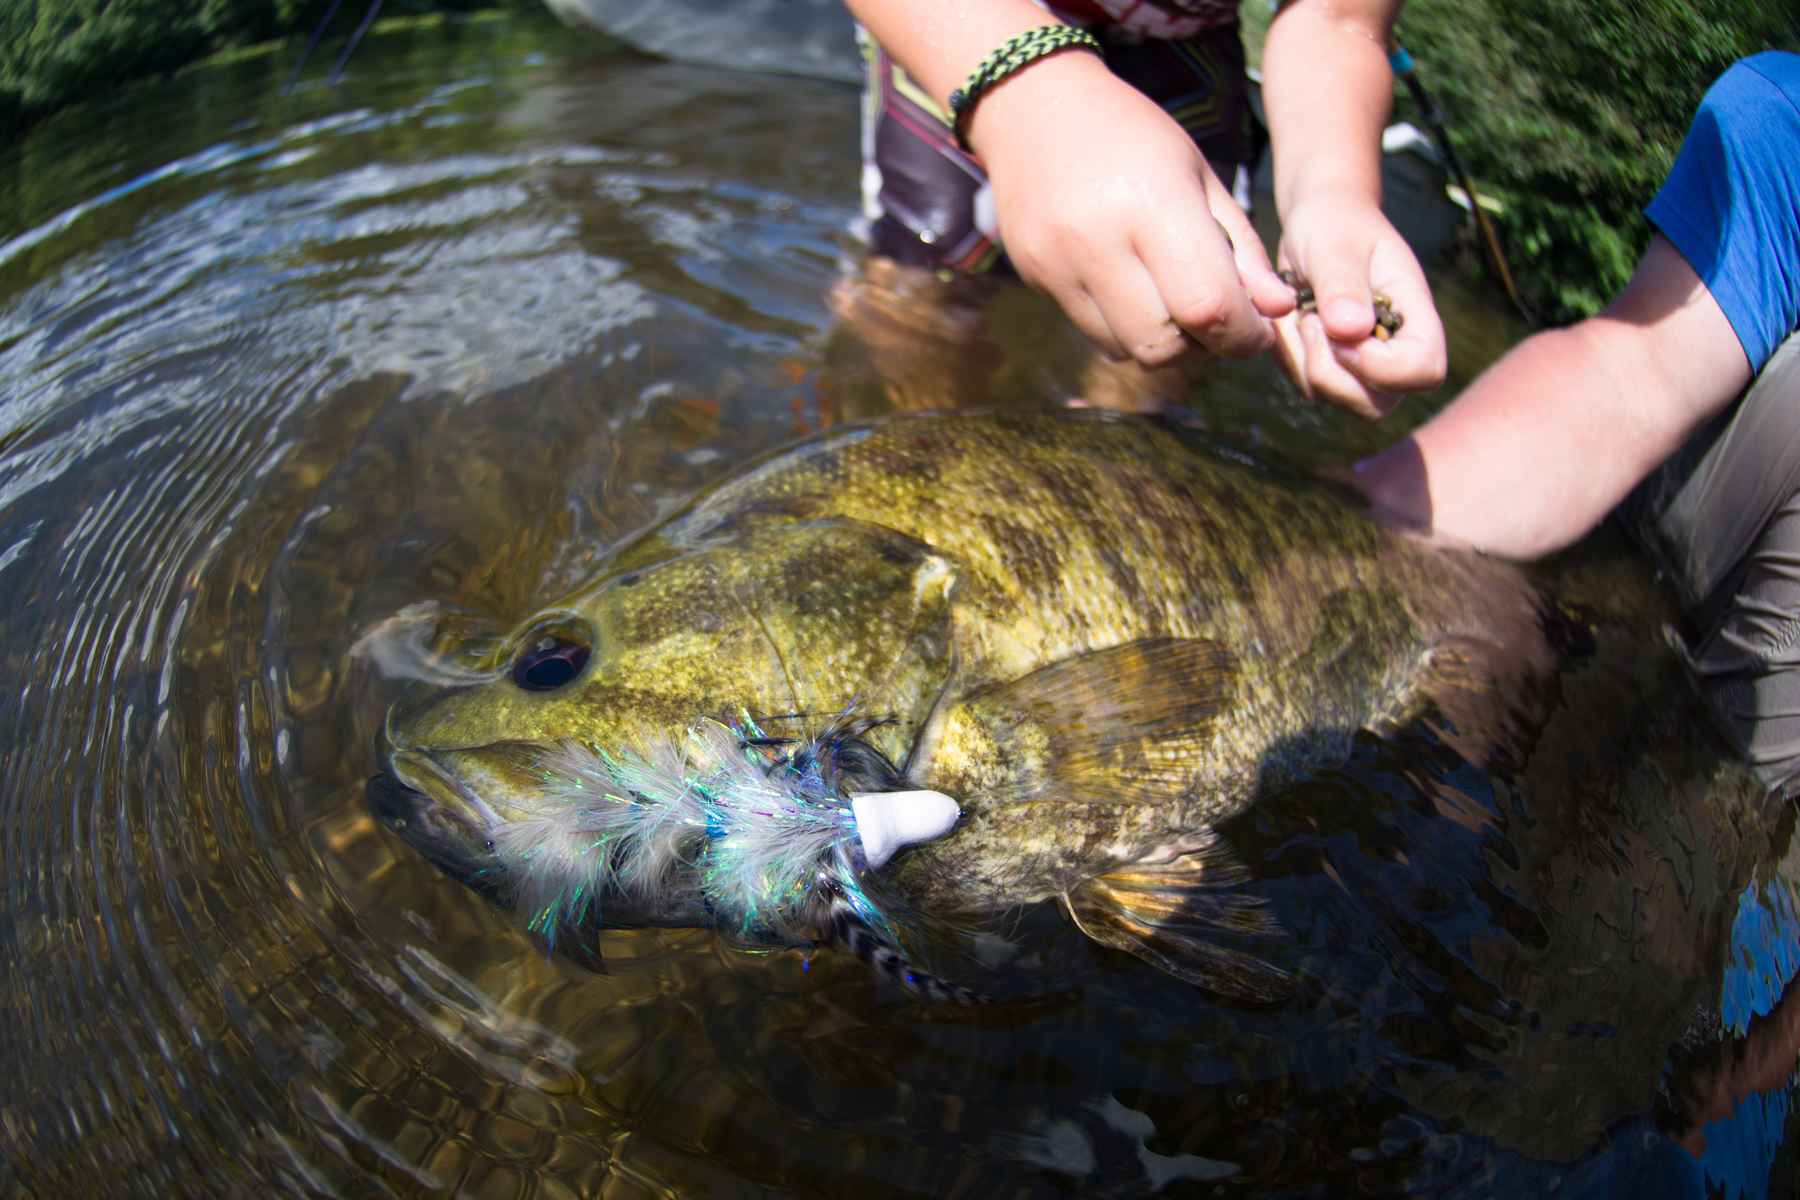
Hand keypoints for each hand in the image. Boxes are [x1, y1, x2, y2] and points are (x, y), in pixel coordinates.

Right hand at [967, 52, 1294, 366]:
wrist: (1034, 109)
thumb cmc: (1134, 137)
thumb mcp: (1200, 177)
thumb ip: (1242, 249)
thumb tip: (1277, 311)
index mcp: (1154, 205)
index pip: (1208, 306)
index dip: (1242, 334)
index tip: (1257, 330)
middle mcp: (1100, 242)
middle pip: (1164, 346)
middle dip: (1204, 347)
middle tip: (1219, 323)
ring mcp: (1059, 266)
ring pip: (1128, 350)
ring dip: (1164, 345)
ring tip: (1176, 305)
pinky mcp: (1036, 282)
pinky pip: (1095, 334)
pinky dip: (1127, 331)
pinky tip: (1134, 293)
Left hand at [1271, 196, 1446, 418]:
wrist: (1316, 228)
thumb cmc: (1335, 226)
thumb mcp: (1335, 244)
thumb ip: (1342, 284)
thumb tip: (1351, 330)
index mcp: (1416, 317)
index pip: (1423, 371)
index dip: (1379, 367)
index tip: (1338, 329)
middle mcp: (1396, 351)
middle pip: (1375, 406)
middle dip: (1329, 370)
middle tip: (1309, 317)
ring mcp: (1363, 367)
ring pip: (1331, 398)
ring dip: (1300, 357)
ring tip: (1299, 309)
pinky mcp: (1331, 371)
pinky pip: (1303, 386)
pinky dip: (1287, 355)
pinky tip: (1290, 319)